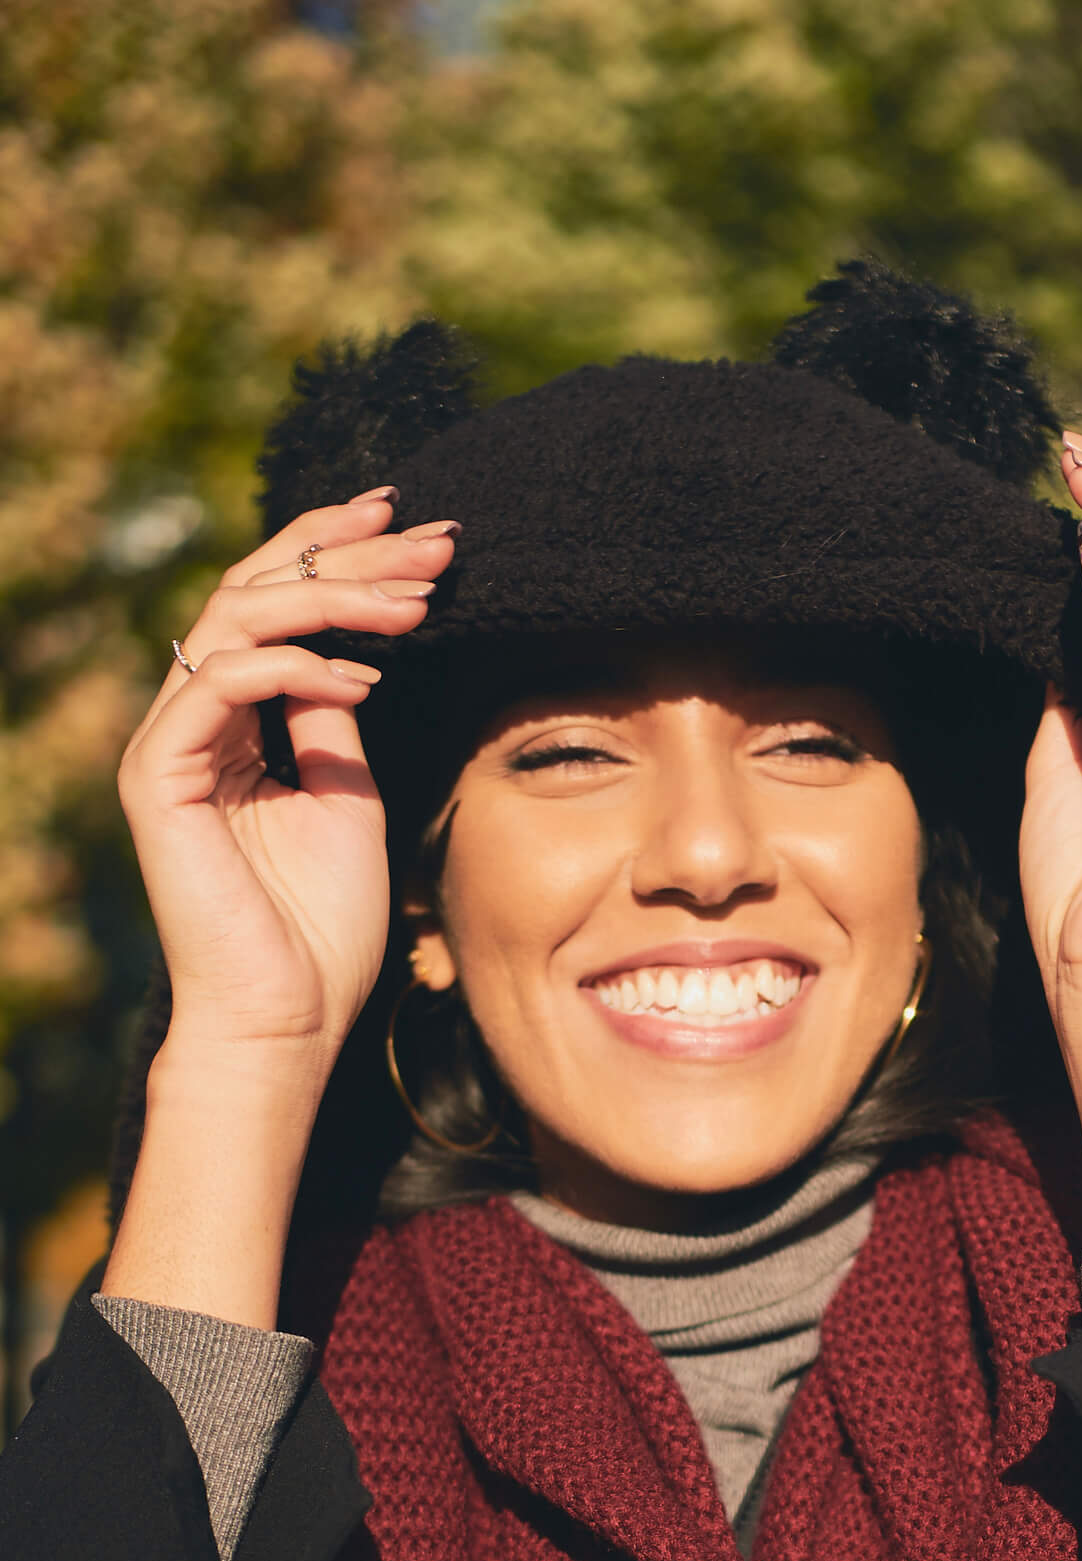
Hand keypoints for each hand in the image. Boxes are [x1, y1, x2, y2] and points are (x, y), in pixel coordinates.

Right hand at [104, 495, 456, 1326]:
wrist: (288, 1019)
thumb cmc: (324, 930)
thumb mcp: (350, 797)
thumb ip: (338, 720)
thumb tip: (357, 652)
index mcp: (238, 719)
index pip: (280, 603)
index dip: (342, 553)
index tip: (419, 526)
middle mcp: (195, 717)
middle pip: (257, 588)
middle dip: (347, 551)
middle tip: (430, 534)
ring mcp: (171, 740)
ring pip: (237, 615)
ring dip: (335, 596)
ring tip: (417, 600)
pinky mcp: (159, 774)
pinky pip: (222, 682)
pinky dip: (296, 667)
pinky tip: (366, 679)